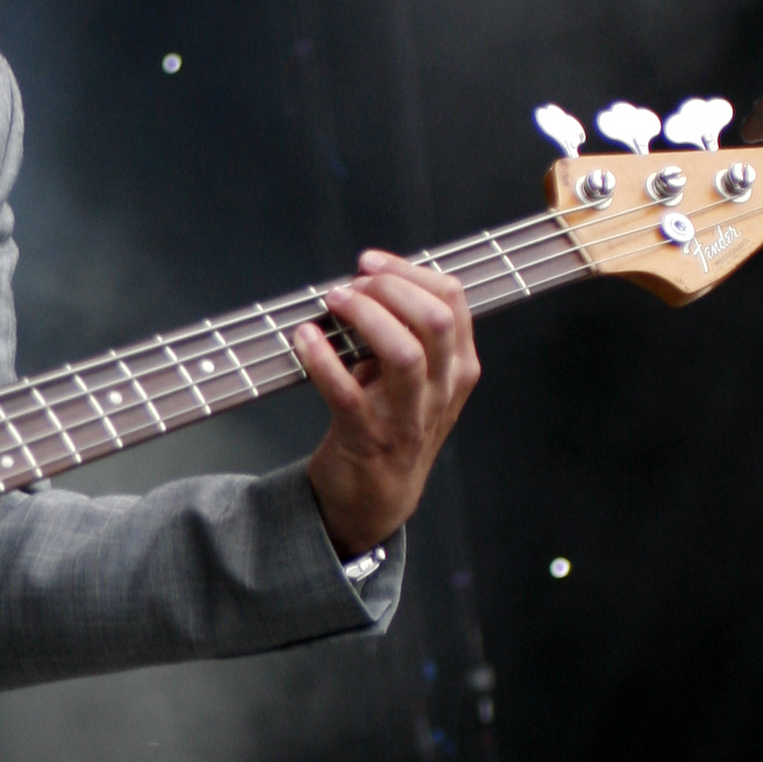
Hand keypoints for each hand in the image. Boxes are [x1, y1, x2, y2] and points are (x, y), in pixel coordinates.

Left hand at [291, 253, 478, 556]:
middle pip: (435, 320)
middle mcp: (442, 390)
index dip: (410, 271)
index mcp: (458, 367)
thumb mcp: (416, 379)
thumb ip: (405, 333)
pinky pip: (346, 393)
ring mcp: (408, 416)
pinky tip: (304, 339)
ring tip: (335, 301)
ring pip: (404, 353)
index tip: (371, 263)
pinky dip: (322, 360)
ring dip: (365, 316)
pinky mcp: (369, 437)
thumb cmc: (392, 426)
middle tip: (353, 284)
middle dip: (390, 288)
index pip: (453, 300)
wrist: (377, 498)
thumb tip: (369, 283)